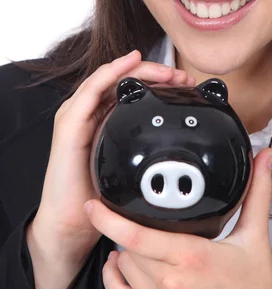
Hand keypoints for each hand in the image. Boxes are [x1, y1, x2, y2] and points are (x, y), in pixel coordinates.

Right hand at [28, 50, 195, 267]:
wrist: (71, 223)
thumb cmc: (99, 195)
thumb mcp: (131, 166)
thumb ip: (147, 149)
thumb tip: (181, 145)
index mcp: (104, 118)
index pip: (132, 88)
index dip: (159, 81)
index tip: (185, 85)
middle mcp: (90, 112)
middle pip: (124, 79)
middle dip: (155, 72)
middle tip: (182, 77)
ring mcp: (77, 115)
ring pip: (110, 77)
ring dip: (139, 69)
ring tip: (166, 72)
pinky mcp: (69, 123)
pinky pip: (92, 90)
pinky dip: (111, 72)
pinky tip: (129, 65)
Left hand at [85, 147, 271, 288]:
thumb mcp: (256, 239)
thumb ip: (256, 194)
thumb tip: (262, 157)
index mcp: (191, 258)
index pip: (136, 236)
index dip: (108, 219)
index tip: (94, 204)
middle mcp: (170, 285)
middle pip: (127, 249)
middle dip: (127, 229)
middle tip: (137, 215)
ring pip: (124, 270)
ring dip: (125, 251)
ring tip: (138, 239)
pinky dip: (114, 279)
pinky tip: (119, 266)